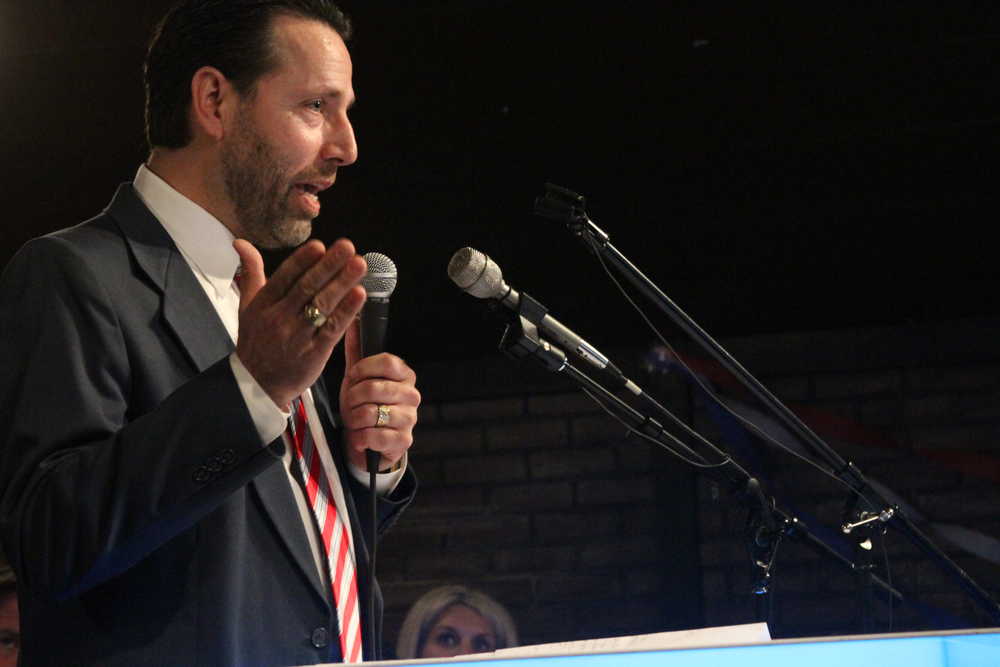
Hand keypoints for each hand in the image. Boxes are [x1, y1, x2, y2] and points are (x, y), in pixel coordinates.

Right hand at [233, 238, 366, 409]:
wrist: (256, 385)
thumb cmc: (255, 342)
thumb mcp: (247, 306)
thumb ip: (251, 272)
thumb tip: (240, 243)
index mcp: (263, 304)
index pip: (284, 277)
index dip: (302, 260)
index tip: (319, 245)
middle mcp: (279, 318)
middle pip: (306, 288)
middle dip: (328, 265)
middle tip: (347, 247)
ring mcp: (297, 336)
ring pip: (321, 306)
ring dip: (342, 284)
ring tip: (359, 265)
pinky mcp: (314, 353)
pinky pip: (332, 329)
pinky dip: (346, 312)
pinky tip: (359, 295)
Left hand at [339, 319, 419, 469]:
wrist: (367, 442)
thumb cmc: (363, 405)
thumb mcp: (357, 378)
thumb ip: (356, 350)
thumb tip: (353, 319)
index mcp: (404, 375)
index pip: (387, 361)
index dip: (363, 369)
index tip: (352, 377)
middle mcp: (412, 395)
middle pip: (375, 387)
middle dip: (352, 398)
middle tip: (349, 404)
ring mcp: (410, 419)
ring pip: (372, 413)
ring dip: (354, 419)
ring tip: (354, 421)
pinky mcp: (404, 440)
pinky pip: (376, 435)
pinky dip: (360, 438)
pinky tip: (361, 437)